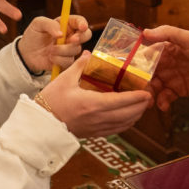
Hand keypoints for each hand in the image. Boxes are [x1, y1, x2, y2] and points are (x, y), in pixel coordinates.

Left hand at [16, 15, 90, 72]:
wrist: (26, 53)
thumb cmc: (33, 35)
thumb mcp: (38, 24)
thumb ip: (49, 24)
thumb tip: (61, 34)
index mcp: (66, 24)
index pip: (80, 21)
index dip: (83, 23)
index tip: (81, 27)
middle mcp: (71, 35)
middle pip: (86, 35)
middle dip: (80, 37)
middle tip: (71, 40)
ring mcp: (70, 49)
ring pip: (76, 49)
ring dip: (62, 50)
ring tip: (50, 50)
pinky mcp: (67, 61)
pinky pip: (69, 61)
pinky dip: (58, 59)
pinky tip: (50, 57)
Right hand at [38, 53, 152, 136]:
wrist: (40, 125)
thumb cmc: (50, 101)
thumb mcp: (64, 79)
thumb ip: (80, 66)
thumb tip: (90, 54)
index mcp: (92, 104)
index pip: (121, 101)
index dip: (137, 98)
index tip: (147, 93)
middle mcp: (97, 118)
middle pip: (128, 115)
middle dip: (141, 107)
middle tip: (149, 96)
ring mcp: (96, 128)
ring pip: (124, 125)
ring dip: (135, 116)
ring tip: (141, 106)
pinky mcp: (93, 134)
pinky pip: (115, 130)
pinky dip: (125, 124)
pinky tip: (127, 117)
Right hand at [141, 25, 188, 110]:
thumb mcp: (187, 38)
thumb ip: (167, 33)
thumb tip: (145, 32)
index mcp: (163, 50)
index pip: (144, 57)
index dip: (135, 65)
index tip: (128, 74)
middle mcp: (165, 64)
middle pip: (146, 75)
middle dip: (140, 84)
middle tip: (138, 92)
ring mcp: (171, 78)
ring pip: (153, 88)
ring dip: (149, 94)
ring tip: (148, 101)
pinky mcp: (179, 90)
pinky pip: (166, 98)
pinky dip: (162, 102)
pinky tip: (162, 105)